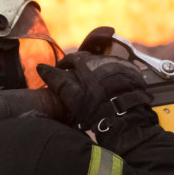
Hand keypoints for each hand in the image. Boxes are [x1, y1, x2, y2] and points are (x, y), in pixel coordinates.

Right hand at [36, 51, 150, 131]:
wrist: (126, 116)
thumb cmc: (96, 108)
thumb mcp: (72, 96)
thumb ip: (56, 80)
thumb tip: (41, 67)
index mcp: (88, 63)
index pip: (72, 58)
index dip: (65, 65)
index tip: (62, 71)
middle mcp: (105, 59)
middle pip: (90, 61)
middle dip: (83, 69)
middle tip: (79, 81)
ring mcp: (120, 64)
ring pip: (105, 65)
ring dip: (99, 72)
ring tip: (96, 87)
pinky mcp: (132, 72)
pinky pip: (120, 70)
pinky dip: (114, 76)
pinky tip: (112, 88)